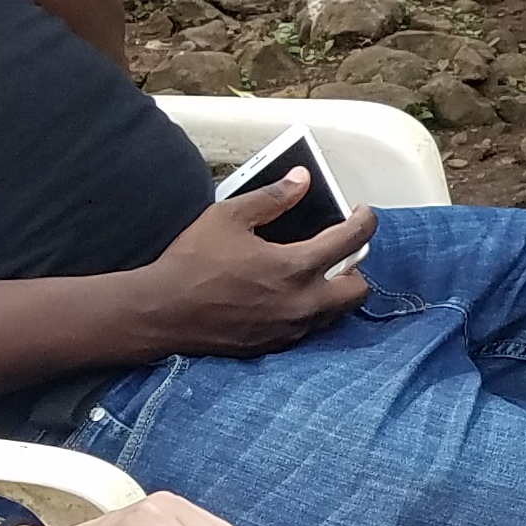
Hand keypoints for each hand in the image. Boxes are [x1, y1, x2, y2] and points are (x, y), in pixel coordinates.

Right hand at [143, 178, 374, 355]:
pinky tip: (290, 296)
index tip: (363, 214)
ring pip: (336, 313)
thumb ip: (272, 198)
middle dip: (357, 268)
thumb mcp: (228, 217)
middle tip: (339, 252)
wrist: (160, 313)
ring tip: (316, 273)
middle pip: (358, 289)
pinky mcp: (274, 345)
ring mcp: (289, 329)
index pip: (352, 241)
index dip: (365, 222)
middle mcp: (300, 303)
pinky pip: (310, 329)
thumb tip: (301, 180)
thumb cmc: (190, 264)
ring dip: (335, 291)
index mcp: (294, 267)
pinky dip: (311, 311)